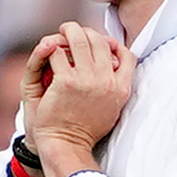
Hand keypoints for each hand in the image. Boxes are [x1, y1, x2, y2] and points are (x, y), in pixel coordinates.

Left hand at [22, 23, 130, 176]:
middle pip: (100, 41)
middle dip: (85, 31)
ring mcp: (87, 80)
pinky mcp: (66, 81)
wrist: (67, 145)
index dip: (114, 44)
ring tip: (60, 33)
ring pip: (79, 39)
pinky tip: (48, 52)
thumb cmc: (86, 129)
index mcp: (121, 88)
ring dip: (68, 31)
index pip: (127, 55)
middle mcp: (107, 81)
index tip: (101, 43)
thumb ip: (115, 86)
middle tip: (71, 31)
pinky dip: (52, 49)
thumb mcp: (111, 108)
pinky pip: (58, 52)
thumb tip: (115, 64)